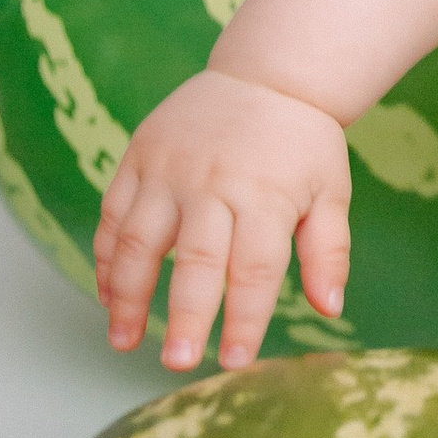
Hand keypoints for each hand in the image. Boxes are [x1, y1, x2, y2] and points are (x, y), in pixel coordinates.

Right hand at [94, 72, 352, 372]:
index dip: (244, 319)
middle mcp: (214, 184)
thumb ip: (328, 252)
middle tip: (177, 363)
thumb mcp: (332, 192)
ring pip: (138, 241)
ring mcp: (170, 170)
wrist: (268, 74)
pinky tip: (107, 295)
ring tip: (122, 340)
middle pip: (196, 262)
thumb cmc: (304, 143)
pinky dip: (106, 257)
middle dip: (185, 317)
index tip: (234, 361)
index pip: (254, 270)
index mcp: (266, 196)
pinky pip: (113, 214)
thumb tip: (330, 310)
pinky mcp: (140, 158)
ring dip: (125, 296)